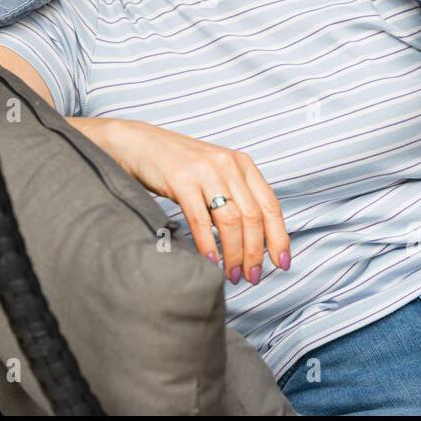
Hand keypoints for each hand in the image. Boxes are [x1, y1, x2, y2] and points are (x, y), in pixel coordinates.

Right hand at [71, 116, 290, 284]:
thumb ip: (236, 195)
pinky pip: (201, 219)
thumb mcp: (216, 172)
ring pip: (230, 221)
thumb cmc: (178, 164)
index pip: (271, 205)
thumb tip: (255, 238)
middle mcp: (228, 165)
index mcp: (242, 164)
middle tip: (252, 276)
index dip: (279, 237)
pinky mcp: (181, 180)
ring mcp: (205, 171)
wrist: (139, 144)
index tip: (281, 263)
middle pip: (252, 217)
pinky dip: (208, 245)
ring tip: (232, 275)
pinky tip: (211, 261)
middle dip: (255, 253)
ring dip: (234, 254)